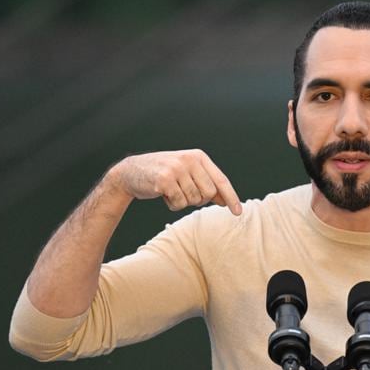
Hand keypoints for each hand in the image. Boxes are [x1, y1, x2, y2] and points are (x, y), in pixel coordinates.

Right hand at [110, 149, 241, 214]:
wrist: (131, 172)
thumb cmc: (162, 174)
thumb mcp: (187, 174)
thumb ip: (206, 184)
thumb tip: (225, 200)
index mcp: (198, 157)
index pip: (220, 180)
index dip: (231, 197)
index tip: (238, 212)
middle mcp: (189, 160)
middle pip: (208, 194)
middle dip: (198, 200)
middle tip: (183, 193)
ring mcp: (177, 169)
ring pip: (193, 200)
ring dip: (182, 202)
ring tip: (171, 191)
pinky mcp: (165, 180)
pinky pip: (179, 203)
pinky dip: (172, 205)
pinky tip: (163, 195)